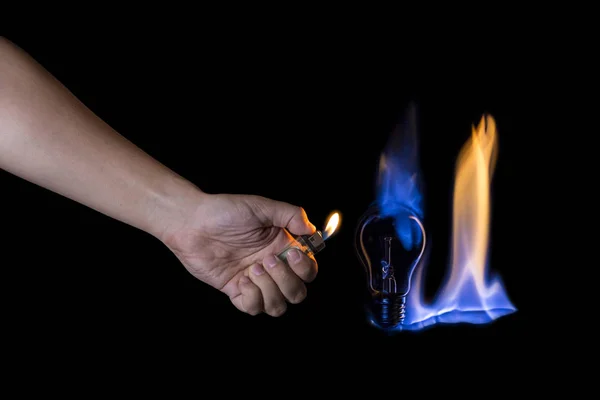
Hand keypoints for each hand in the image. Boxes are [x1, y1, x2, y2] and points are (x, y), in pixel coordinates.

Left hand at [162, 193, 318, 316]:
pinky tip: (241, 279)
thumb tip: (312, 230)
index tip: (291, 253)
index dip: (305, 267)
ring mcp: (255, 281)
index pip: (308, 269)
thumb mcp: (261, 206)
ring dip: (270, 291)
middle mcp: (272, 267)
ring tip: (252, 269)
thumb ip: (291, 214)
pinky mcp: (237, 291)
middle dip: (287, 281)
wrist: (191, 223)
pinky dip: (252, 297)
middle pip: (297, 293)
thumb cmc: (225, 211)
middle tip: (266, 260)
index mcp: (282, 247)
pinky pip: (254, 308)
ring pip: (278, 306)